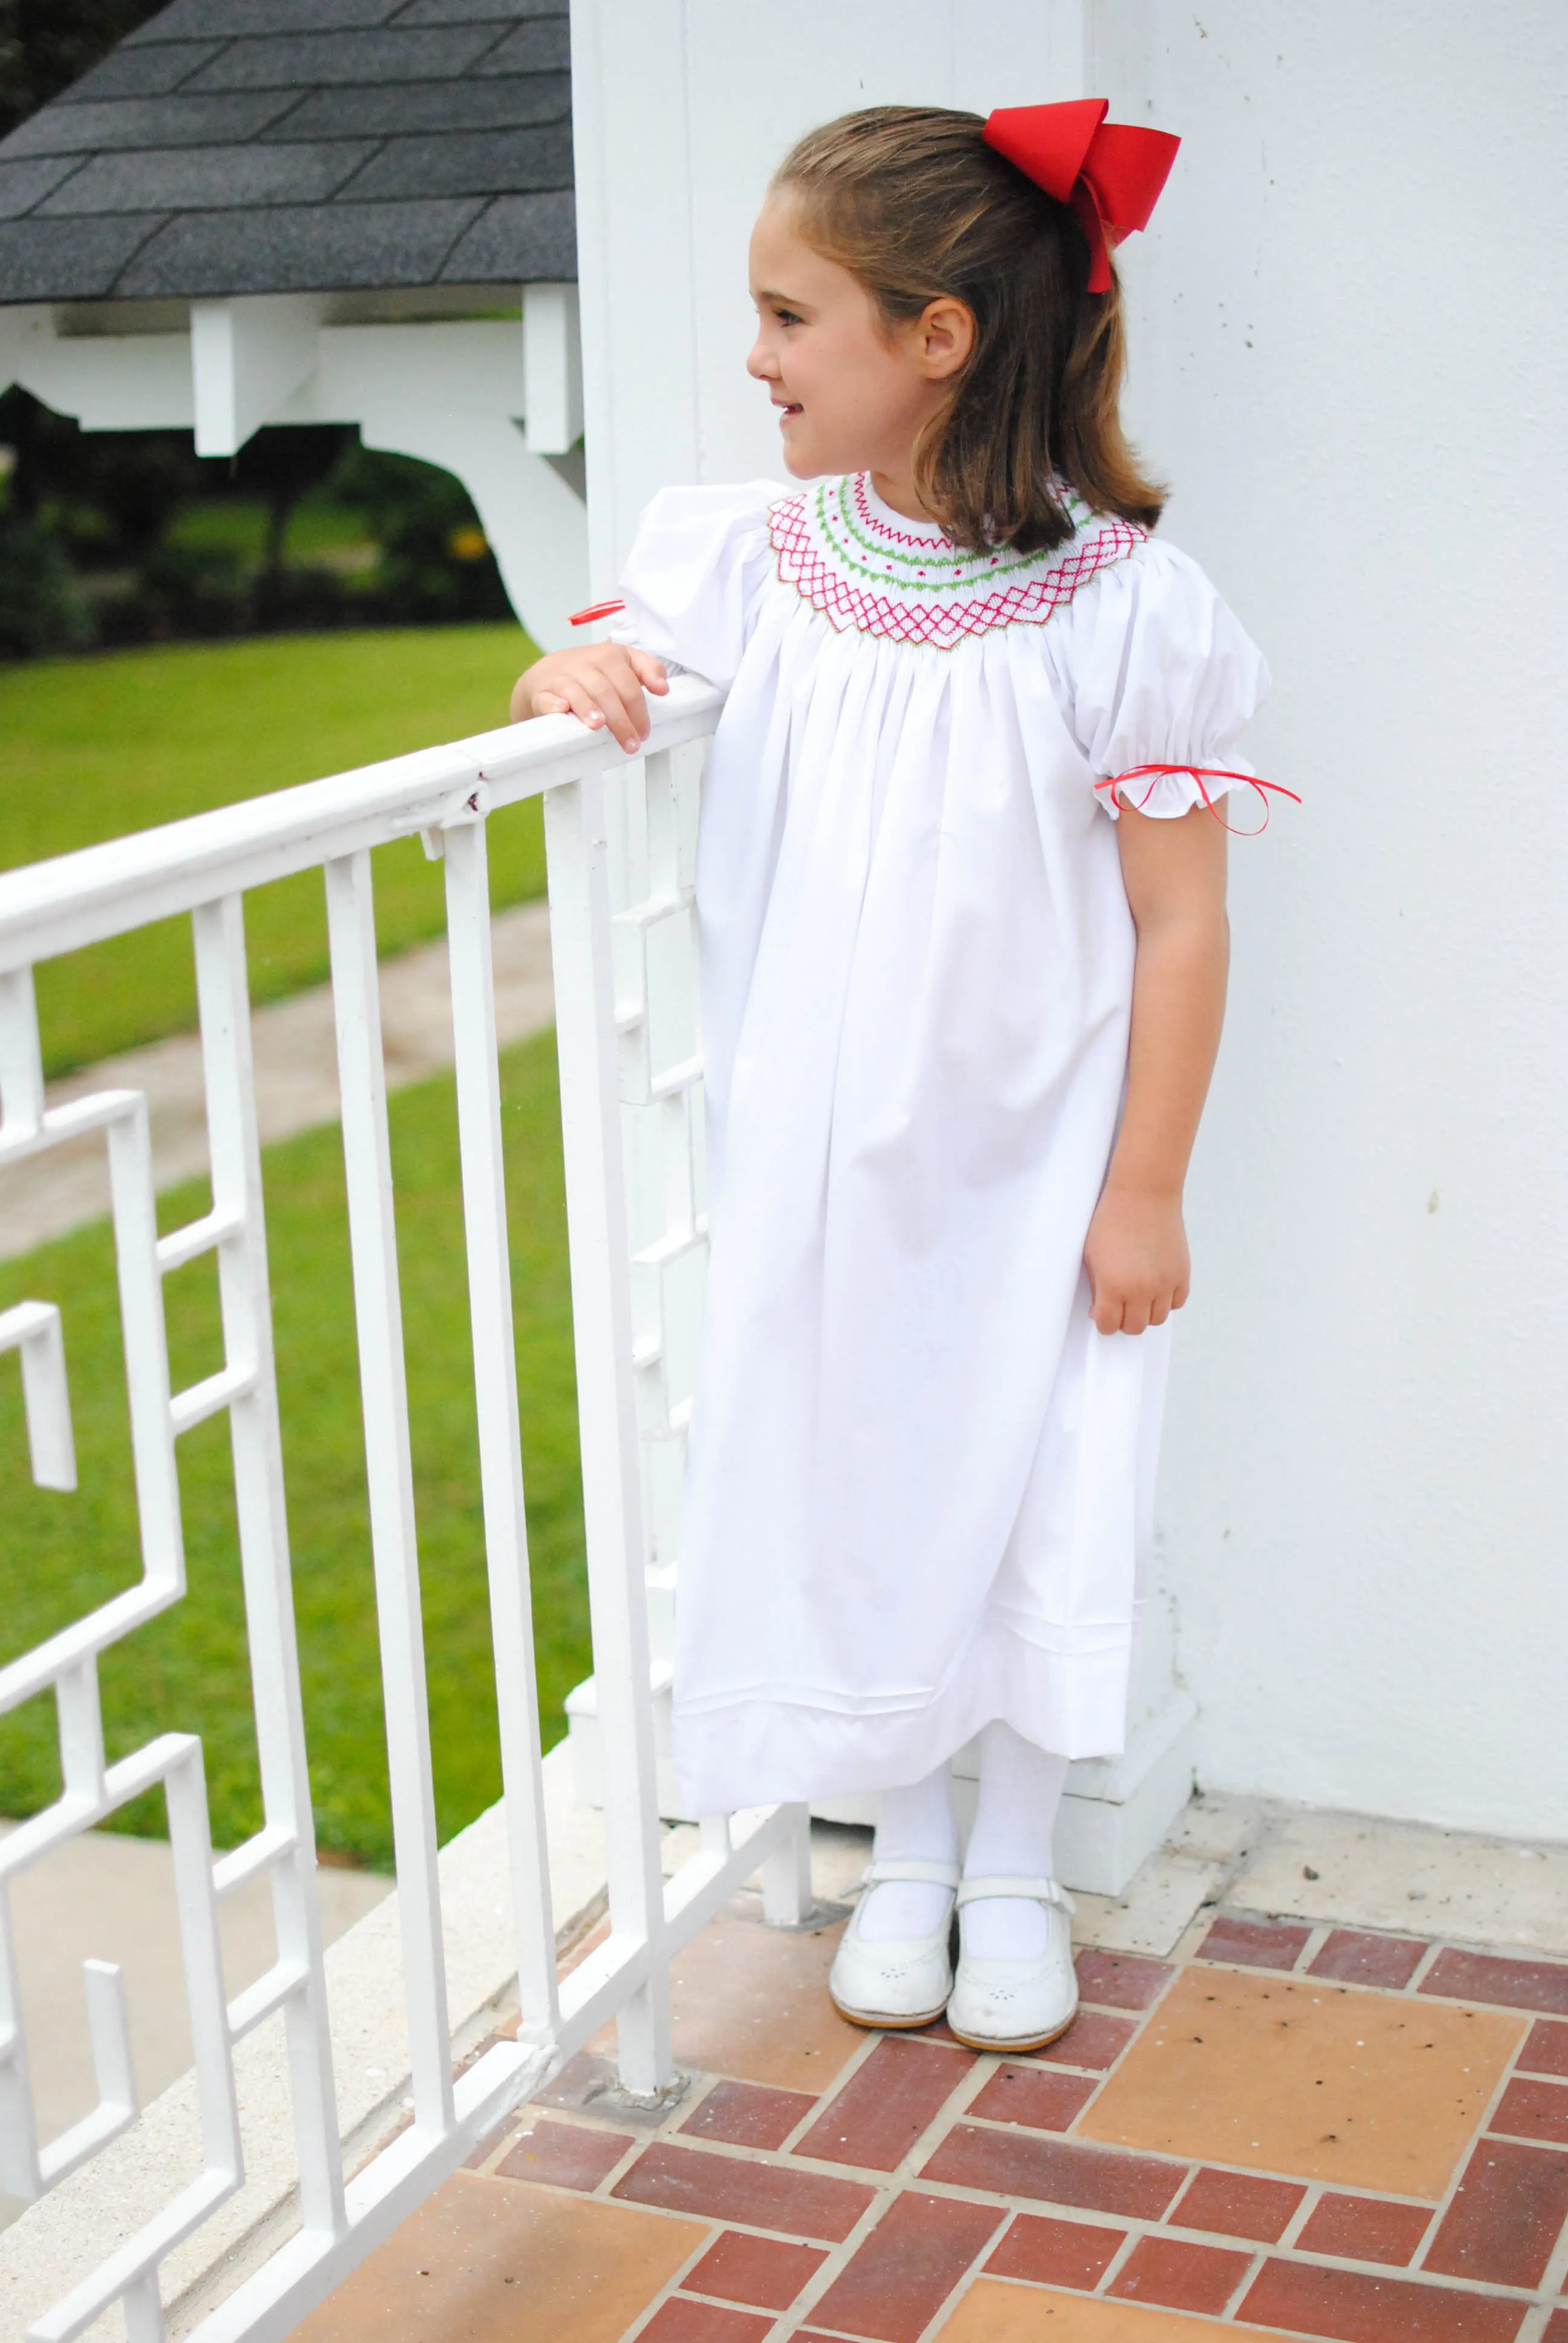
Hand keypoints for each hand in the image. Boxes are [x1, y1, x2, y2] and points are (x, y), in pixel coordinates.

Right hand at [510, 644, 668, 751]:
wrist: (547, 673)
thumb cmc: (592, 674)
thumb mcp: (622, 664)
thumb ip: (647, 670)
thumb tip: (664, 688)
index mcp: (610, 655)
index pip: (629, 684)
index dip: (639, 710)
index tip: (645, 733)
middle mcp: (586, 663)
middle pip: (606, 691)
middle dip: (621, 720)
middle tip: (631, 744)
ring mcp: (562, 677)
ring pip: (577, 691)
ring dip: (588, 708)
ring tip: (599, 726)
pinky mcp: (542, 691)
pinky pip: (546, 697)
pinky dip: (553, 704)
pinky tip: (561, 711)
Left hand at [1083, 1186, 1189, 1335]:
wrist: (1143, 1195)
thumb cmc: (1113, 1218)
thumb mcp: (1091, 1255)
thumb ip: (1096, 1287)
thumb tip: (1100, 1308)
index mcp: (1114, 1286)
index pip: (1109, 1326)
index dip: (1103, 1322)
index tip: (1101, 1313)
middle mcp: (1142, 1290)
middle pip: (1135, 1328)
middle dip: (1123, 1320)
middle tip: (1118, 1305)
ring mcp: (1165, 1283)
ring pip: (1157, 1319)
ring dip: (1146, 1312)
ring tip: (1138, 1296)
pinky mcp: (1182, 1273)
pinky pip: (1177, 1302)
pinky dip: (1167, 1301)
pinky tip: (1156, 1288)